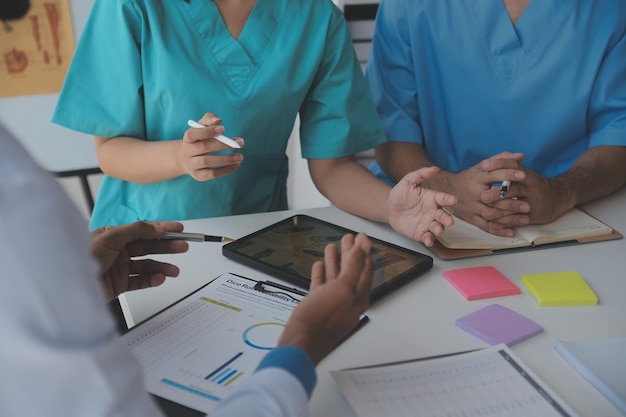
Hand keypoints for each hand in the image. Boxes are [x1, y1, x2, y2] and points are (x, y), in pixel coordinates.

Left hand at [91, 222, 188, 301]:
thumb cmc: (82, 257)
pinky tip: (160, 278)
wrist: (67, 285)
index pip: (143, 230)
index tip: (178, 229)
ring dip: (162, 267)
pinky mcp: (118, 284)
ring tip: (174, 270)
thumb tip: (155, 227)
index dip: (162, 229)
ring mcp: (119, 267)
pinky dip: (151, 280)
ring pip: (146, 266)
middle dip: (166, 247)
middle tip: (182, 247)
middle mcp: (117, 250)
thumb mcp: (110, 237)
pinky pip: (140, 281)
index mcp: (114, 235)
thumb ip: (135, 230)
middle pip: (148, 247)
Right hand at [180, 112, 243, 180]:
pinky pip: (212, 174)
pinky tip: (236, 165)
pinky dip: (225, 170)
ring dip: (226, 159)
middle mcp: (187, 151)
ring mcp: (191, 165)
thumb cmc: (199, 139)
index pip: (193, 134)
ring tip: (240, 156)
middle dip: (223, 145)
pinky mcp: (198, 175)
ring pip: (207, 162)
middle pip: (204, 147)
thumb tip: (218, 121)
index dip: (208, 131)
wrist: (187, 158)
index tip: (223, 129)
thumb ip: (209, 120)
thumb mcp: (201, 127)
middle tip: (240, 143)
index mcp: (188, 138)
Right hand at [278, 233, 372, 364]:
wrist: (301, 342)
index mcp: (358, 295)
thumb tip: (364, 248)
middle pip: (351, 270)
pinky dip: (321, 274)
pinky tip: (319, 265)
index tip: (362, 236)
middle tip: (348, 237)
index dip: (365, 250)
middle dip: (350, 252)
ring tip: (333, 245)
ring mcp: (332, 302)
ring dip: (335, 260)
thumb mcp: (342, 288)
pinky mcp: (317, 306)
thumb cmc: (322, 319)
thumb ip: (354, 267)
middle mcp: (347, 298)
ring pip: (336, 276)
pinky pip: (321, 286)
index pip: (365, 268)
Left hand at [387, 166, 456, 245]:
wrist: (389, 208)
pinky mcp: (420, 233)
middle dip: (447, 219)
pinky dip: (429, 240)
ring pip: (437, 227)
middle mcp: (433, 212)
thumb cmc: (401, 194)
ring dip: (439, 229)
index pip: (443, 198)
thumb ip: (421, 174)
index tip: (453, 200)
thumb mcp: (408, 181)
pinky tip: (429, 241)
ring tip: (438, 230)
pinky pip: (427, 237)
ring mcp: (427, 223)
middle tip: (449, 221)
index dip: (449, 199)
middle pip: (443, 216)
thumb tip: (435, 169)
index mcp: (433, 198)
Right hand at [443, 152, 527, 236]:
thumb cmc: (470, 177)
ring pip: (491, 215)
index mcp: (477, 177)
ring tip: (526, 219)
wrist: (447, 190)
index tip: (523, 176)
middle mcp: (474, 192)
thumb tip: (521, 156)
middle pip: (493, 199)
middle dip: (511, 203)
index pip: (493, 174)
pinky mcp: (470, 218)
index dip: (508, 174)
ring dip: (509, 219)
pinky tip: (512, 232)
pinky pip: (485, 226)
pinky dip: (499, 231)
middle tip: (528, 206)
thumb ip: (502, 159)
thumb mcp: (482, 165)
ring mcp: (471, 207)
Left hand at [481, 168, 573, 226]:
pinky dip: (504, 223)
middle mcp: (531, 187)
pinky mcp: (534, 216)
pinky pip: (517, 220)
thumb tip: (485, 163)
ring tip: (484, 214)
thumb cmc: (536, 185)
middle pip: (514, 189)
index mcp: (527, 175)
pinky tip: (492, 225)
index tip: (484, 166)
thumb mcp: (525, 175)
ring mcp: (533, 202)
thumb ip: (508, 169)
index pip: (513, 165)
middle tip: (482, 196)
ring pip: (515, 207)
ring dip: (498, 211)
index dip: (499, 164)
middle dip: (497, 193)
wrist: (560, 197)